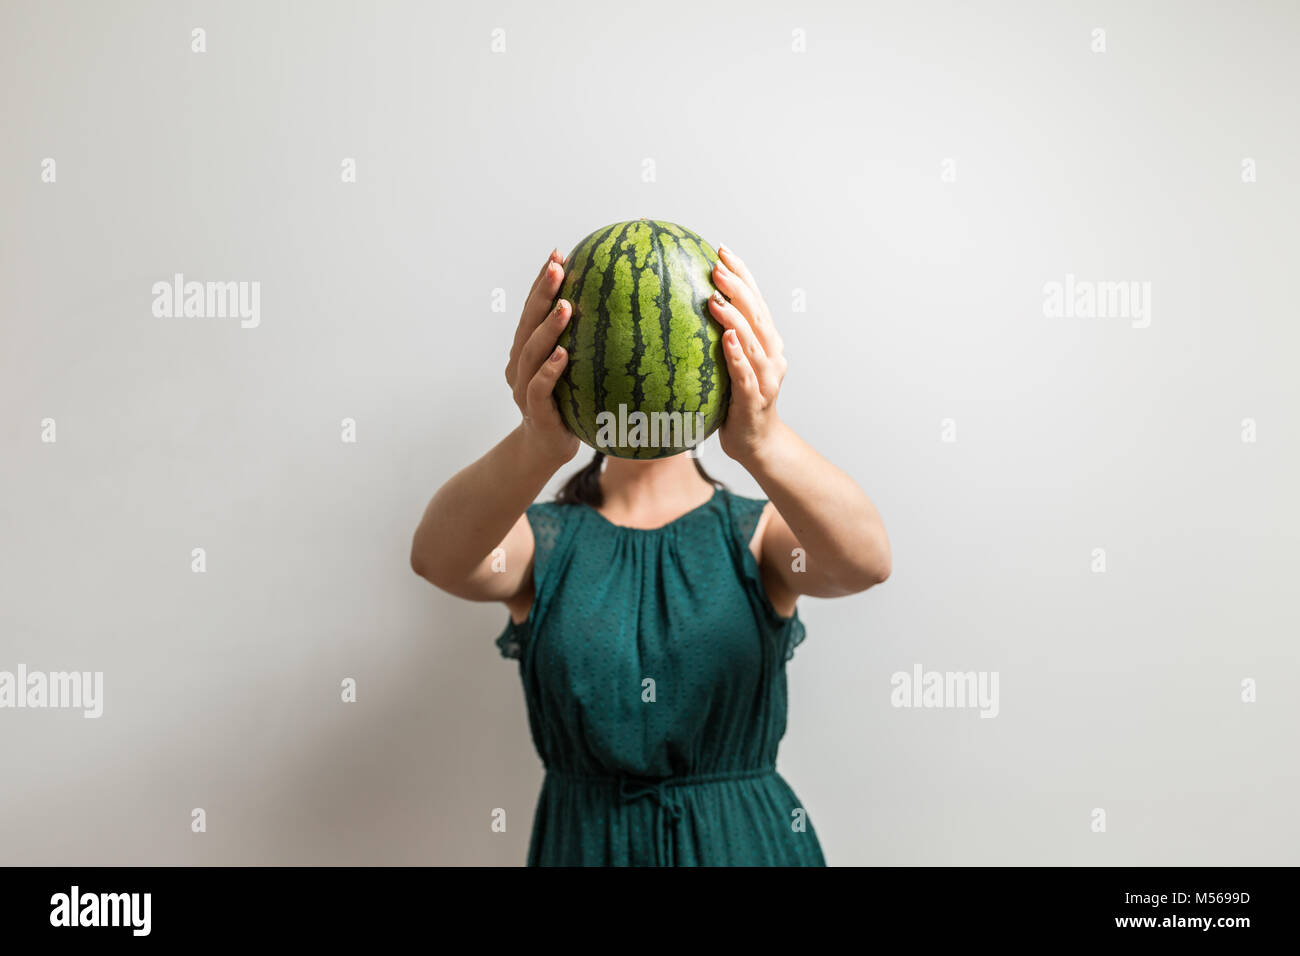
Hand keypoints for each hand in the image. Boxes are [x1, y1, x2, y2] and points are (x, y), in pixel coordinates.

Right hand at [504, 248, 579, 465]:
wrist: (545, 451)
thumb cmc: (569, 407)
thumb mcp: (578, 372)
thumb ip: (589, 345)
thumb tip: (631, 314)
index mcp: (527, 350)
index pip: (533, 309)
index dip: (542, 281)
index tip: (559, 254)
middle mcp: (519, 365)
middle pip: (527, 322)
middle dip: (541, 292)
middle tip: (558, 266)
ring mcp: (523, 389)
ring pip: (530, 352)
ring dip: (546, 328)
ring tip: (565, 306)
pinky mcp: (534, 412)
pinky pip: (539, 388)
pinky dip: (550, 371)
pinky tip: (564, 355)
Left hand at [708, 245, 787, 464]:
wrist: (757, 445)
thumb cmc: (736, 405)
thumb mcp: (725, 368)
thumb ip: (713, 342)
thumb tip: (675, 314)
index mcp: (767, 344)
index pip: (756, 301)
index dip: (742, 274)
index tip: (721, 250)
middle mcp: (772, 356)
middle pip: (758, 314)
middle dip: (738, 287)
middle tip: (716, 266)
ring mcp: (766, 378)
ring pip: (753, 341)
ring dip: (735, 317)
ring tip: (715, 298)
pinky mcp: (755, 400)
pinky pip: (746, 374)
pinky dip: (737, 355)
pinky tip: (726, 339)